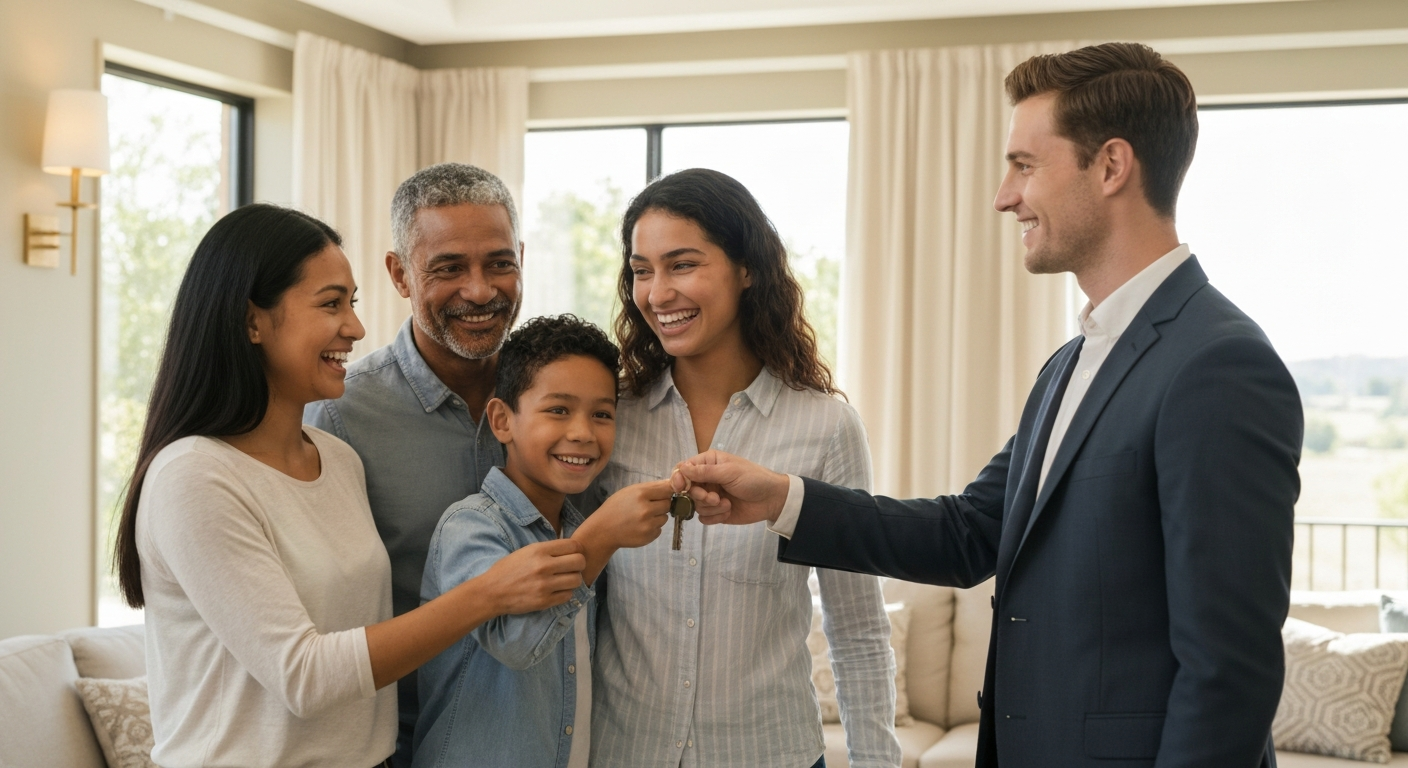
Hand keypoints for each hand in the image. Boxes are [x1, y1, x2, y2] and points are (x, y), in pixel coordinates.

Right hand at [479, 538, 586, 614]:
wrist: (491, 592)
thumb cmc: (507, 569)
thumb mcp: (526, 551)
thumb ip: (547, 550)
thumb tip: (569, 549)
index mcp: (539, 550)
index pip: (573, 545)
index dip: (577, 549)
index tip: (573, 553)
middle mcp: (544, 566)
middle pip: (579, 562)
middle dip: (579, 564)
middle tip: (572, 568)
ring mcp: (545, 585)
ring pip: (576, 580)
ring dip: (573, 580)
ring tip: (564, 581)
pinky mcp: (544, 601)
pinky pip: (568, 596)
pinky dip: (565, 593)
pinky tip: (557, 591)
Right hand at [578, 479, 672, 549]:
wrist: (603, 530)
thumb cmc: (616, 507)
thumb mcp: (630, 491)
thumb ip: (651, 487)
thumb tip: (672, 484)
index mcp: (641, 494)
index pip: (667, 489)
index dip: (667, 491)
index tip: (665, 493)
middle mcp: (646, 510)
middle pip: (668, 504)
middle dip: (661, 504)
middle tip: (648, 506)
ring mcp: (648, 525)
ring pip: (665, 518)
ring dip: (657, 517)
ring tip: (642, 517)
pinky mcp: (649, 537)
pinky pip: (659, 529)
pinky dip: (653, 528)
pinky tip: (640, 526)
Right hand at [672, 450, 790, 525]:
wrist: (772, 499)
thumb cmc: (753, 479)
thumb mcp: (729, 472)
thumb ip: (704, 472)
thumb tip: (682, 469)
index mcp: (708, 463)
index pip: (684, 469)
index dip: (679, 478)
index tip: (681, 487)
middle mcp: (707, 479)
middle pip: (687, 490)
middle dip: (700, 496)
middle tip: (714, 497)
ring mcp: (711, 496)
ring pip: (696, 505)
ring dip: (711, 507)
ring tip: (727, 504)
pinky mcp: (716, 512)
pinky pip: (704, 518)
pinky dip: (715, 517)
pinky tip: (728, 511)